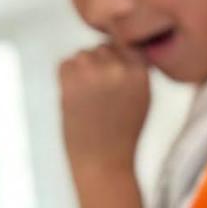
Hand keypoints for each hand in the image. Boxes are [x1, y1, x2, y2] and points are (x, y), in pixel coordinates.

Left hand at [59, 44, 150, 170]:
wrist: (103, 163)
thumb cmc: (121, 135)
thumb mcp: (142, 98)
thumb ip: (134, 70)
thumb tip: (118, 44)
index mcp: (140, 73)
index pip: (125, 45)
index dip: (117, 60)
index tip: (112, 80)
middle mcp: (119, 68)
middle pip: (102, 48)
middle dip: (98, 65)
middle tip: (98, 94)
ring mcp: (94, 73)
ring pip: (82, 54)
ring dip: (80, 71)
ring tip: (87, 98)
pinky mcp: (71, 82)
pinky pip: (64, 64)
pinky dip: (65, 78)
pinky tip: (75, 99)